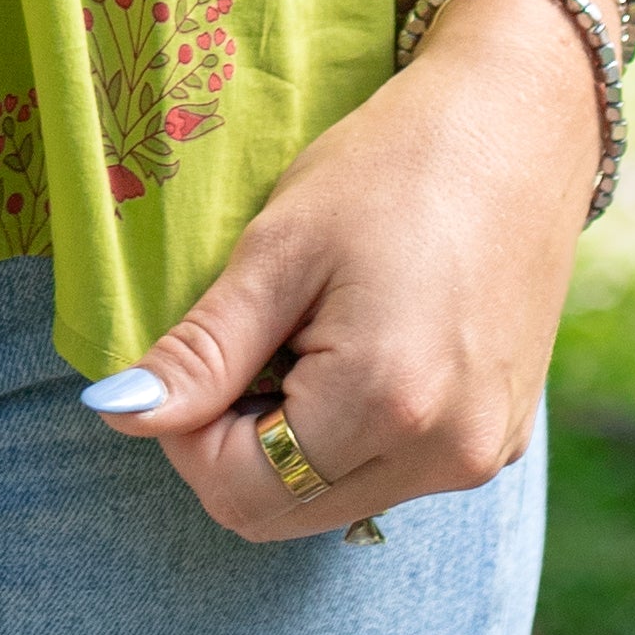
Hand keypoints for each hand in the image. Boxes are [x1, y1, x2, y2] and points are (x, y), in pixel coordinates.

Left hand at [79, 0, 602, 543]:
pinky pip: (388, 472)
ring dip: (291, 438)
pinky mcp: (498, 442)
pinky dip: (347, 431)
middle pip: (284, 511)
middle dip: (235, 442)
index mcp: (389, 404)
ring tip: (312, 331)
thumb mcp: (279, 249)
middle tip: (251, 336)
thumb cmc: (391, 164)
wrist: (520, 123)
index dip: (186, 432)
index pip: (238, 492)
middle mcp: (447, 455)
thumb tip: (115, 415)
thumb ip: (200, 352)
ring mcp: (481, 455)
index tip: (196, 350)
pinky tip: (362, 345)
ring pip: (331, 498)